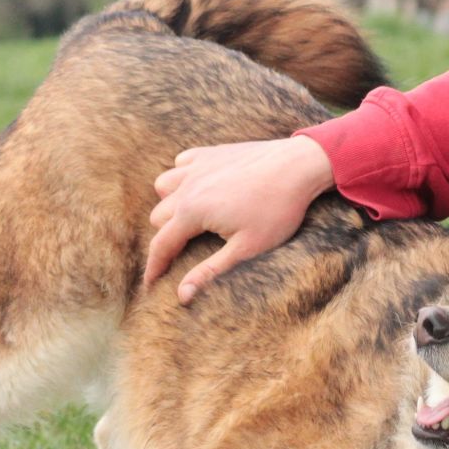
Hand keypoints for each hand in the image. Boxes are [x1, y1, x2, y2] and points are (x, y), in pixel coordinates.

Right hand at [144, 136, 334, 302]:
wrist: (299, 166)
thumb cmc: (277, 210)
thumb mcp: (247, 248)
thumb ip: (211, 271)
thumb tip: (182, 295)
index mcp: (192, 211)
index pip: (161, 245)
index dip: (153, 268)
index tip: (149, 286)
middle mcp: (187, 186)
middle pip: (158, 216)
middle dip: (166, 237)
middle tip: (182, 253)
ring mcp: (198, 166)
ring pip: (163, 187)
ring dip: (169, 204)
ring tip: (188, 219)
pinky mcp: (212, 153)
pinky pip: (181, 163)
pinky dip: (183, 176)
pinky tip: (199, 187)